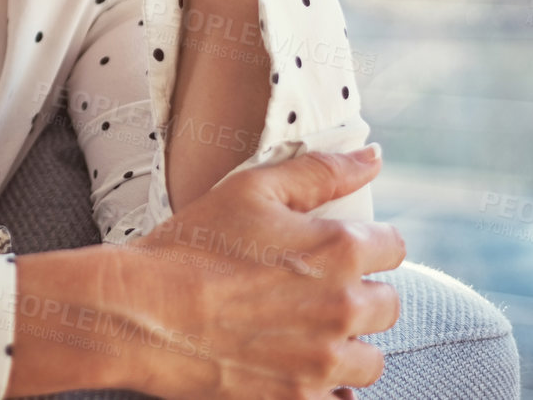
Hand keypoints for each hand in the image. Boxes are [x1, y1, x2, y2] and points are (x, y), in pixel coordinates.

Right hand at [121, 146, 404, 398]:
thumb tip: (373, 156)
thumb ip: (320, 171)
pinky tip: (293, 367)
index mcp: (339, 250)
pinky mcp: (300, 399)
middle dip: (357, 296)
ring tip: (300, 333)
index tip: (332, 250)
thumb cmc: (191, 246)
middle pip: (387, 306)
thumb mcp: (250, 190)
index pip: (393, 247)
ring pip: (370, 359)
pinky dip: (325, 388)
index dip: (364, 244)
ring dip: (346, 345)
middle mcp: (344, 308)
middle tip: (308, 292)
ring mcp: (324, 361)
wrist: (139, 314)